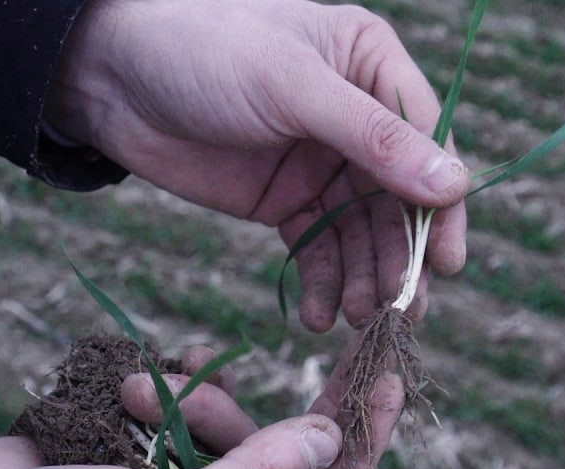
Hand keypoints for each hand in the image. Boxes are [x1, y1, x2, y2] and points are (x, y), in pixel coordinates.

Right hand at [0, 351, 342, 468]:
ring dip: (184, 402)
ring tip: (131, 399)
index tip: (382, 379)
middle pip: (274, 461)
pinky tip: (131, 381)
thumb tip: (329, 440)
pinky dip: (164, 389)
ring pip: (223, 427)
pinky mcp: (136, 458)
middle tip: (200, 394)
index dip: (357, 449)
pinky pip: (180, 410)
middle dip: (240, 421)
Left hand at [46, 0, 468, 330]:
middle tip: (402, 313)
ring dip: (366, 278)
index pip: (428, 140)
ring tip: (359, 319)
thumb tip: (454, 186)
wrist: (110, 78)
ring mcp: (322, 161)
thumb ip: (373, 138)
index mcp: (372, 64)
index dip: (441, 205)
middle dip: (401, 255)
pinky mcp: (285, 199)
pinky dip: (324, 284)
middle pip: (400, 196)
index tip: (445, 263)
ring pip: (363, 230)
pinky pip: (319, 248)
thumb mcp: (292, 88)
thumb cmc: (204, 52)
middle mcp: (357, 114)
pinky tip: (321, 316)